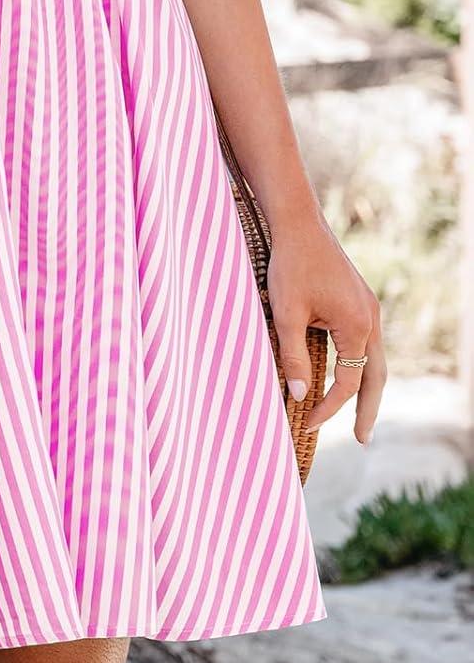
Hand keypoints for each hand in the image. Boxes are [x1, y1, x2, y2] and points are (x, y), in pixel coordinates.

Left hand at [266, 210, 385, 445]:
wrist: (298, 223)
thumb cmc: (291, 265)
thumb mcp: (287, 314)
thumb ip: (294, 356)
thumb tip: (300, 396)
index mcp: (357, 326)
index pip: (347, 381)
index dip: (328, 406)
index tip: (307, 423)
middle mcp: (370, 319)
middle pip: (374, 376)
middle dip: (366, 408)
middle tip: (361, 438)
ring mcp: (368, 308)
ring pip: (373, 358)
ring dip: (365, 386)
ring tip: (358, 413)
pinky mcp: (359, 300)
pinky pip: (364, 341)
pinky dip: (357, 363)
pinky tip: (345, 371)